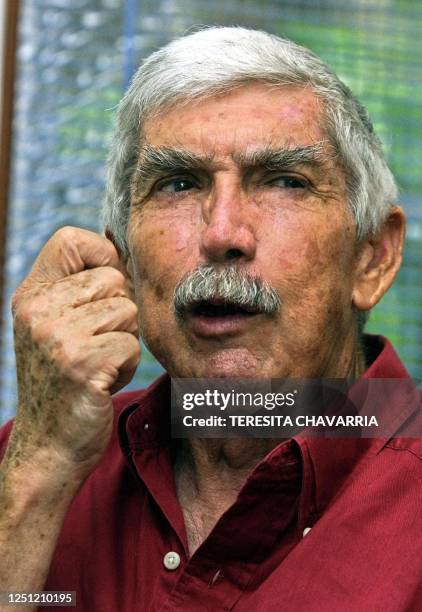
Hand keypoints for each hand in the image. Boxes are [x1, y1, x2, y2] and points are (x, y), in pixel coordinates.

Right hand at [8, 226, 140, 477]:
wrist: (48, 445)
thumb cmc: (65, 381)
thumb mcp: (57, 326)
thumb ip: (80, 288)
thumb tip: (119, 243)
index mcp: (31, 295)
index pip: (71, 240)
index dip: (101, 257)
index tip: (104, 292)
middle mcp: (37, 310)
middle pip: (114, 279)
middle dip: (119, 313)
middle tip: (95, 344)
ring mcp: (56, 337)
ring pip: (128, 311)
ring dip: (124, 341)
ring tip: (98, 363)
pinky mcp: (81, 363)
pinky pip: (132, 344)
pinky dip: (126, 366)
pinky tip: (102, 382)